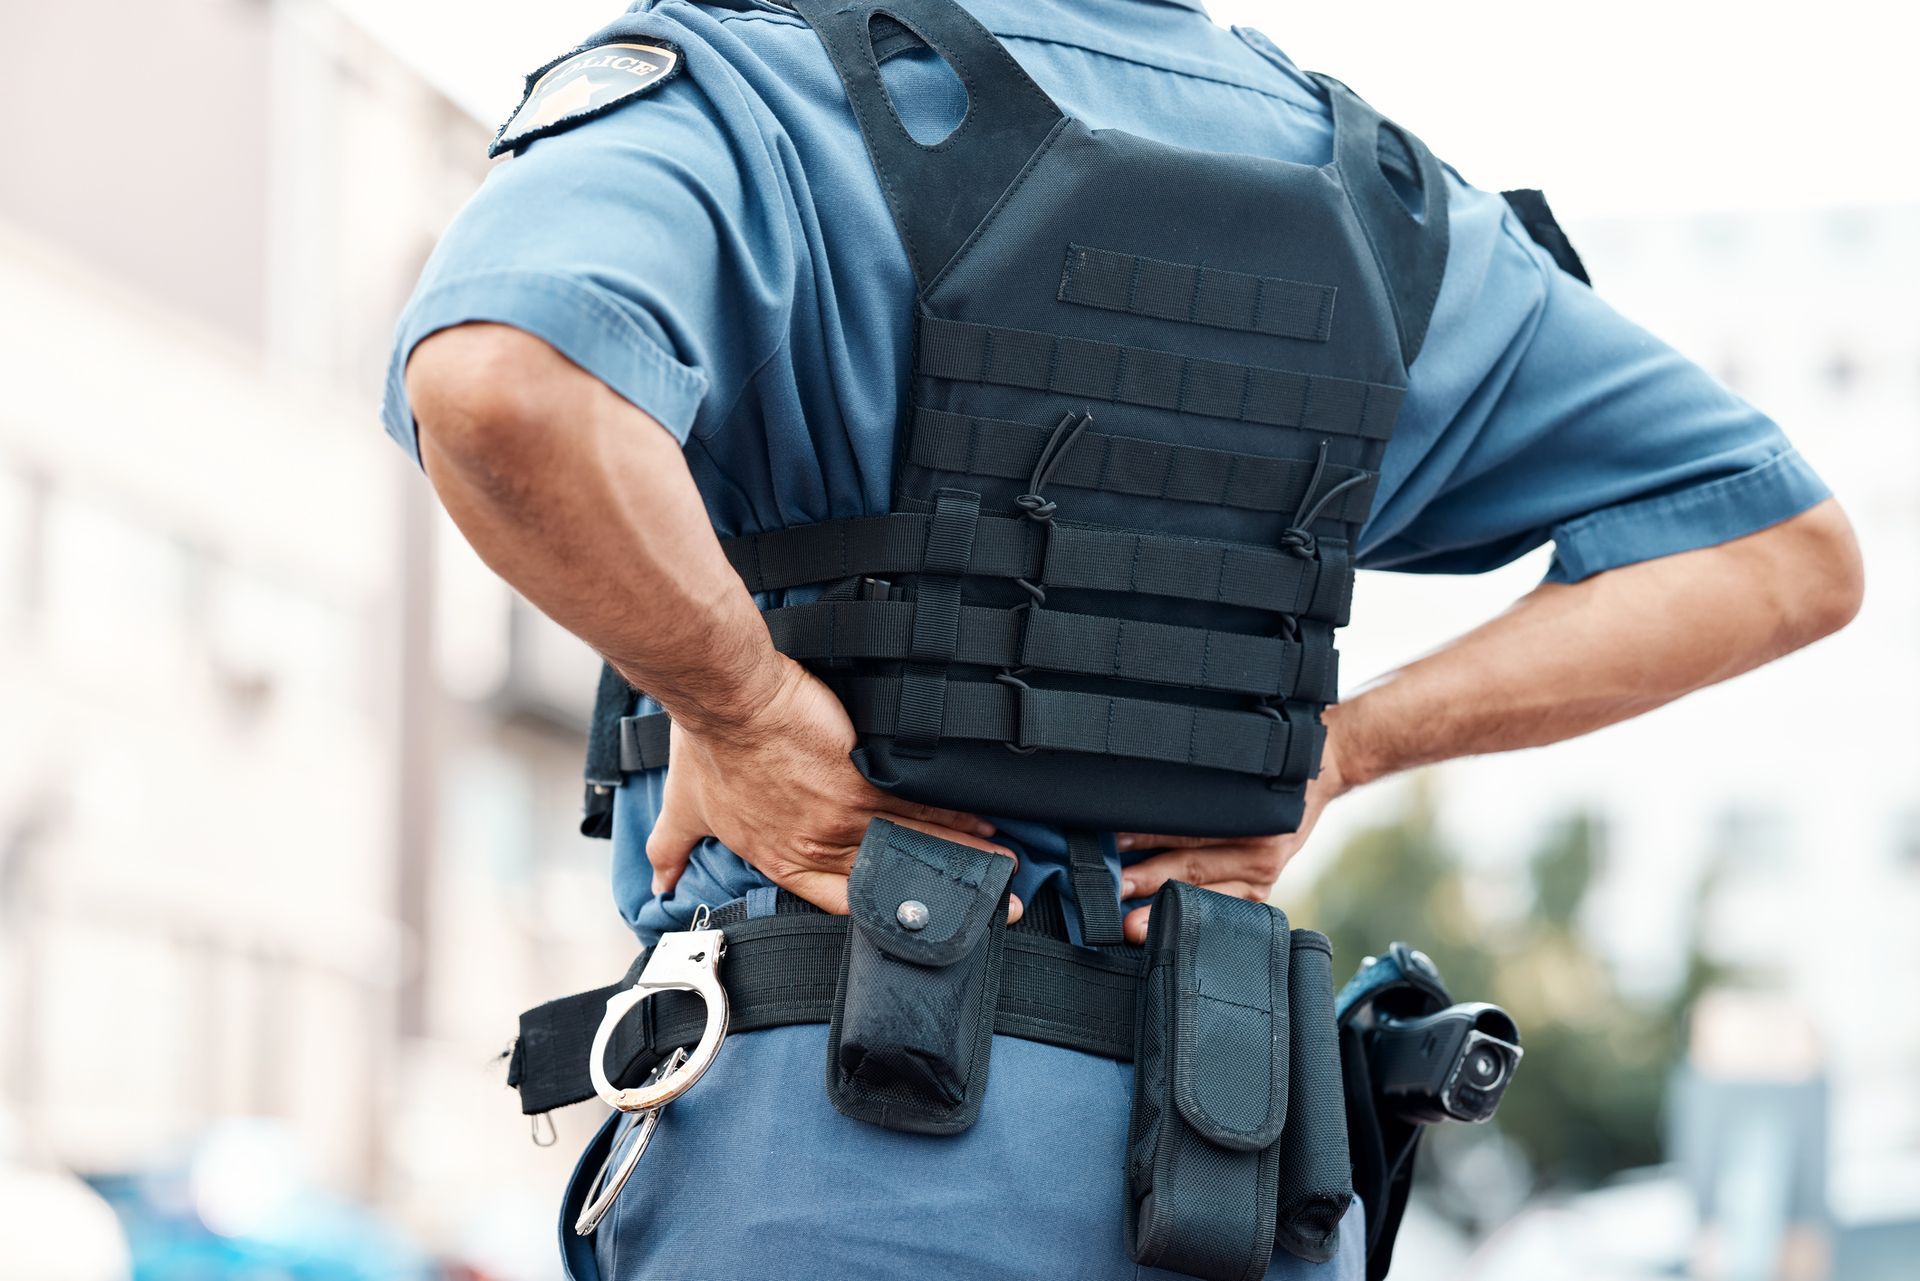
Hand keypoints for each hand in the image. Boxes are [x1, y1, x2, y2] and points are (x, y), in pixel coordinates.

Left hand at [646, 658, 1021, 918]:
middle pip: (890, 882)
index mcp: (781, 859)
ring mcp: (844, 818)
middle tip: (983, 909)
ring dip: (961, 860)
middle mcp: (817, 847)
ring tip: (999, 870)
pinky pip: (919, 808)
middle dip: (940, 898)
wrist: (728, 696)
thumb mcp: (686, 807)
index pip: (837, 900)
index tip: (910, 918)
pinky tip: (986, 825)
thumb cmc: (708, 743)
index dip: (879, 912)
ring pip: (913, 847)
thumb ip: (672, 848)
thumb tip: (659, 882)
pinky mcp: (865, 781)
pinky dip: (956, 818)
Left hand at [1112, 726, 1350, 943]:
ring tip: (1131, 924)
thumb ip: (1187, 795)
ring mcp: (1262, 876)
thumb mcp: (1228, 777)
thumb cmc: (1256, 779)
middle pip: (1194, 865)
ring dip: (1165, 908)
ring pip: (1206, 895)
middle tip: (1114, 890)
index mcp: (1247, 812)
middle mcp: (1258, 847)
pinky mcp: (1260, 894)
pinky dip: (1195, 920)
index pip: (1188, 826)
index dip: (1148, 834)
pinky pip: (1224, 912)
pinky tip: (1167, 930)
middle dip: (1149, 879)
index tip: (1114, 842)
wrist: (1307, 785)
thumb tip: (1127, 816)